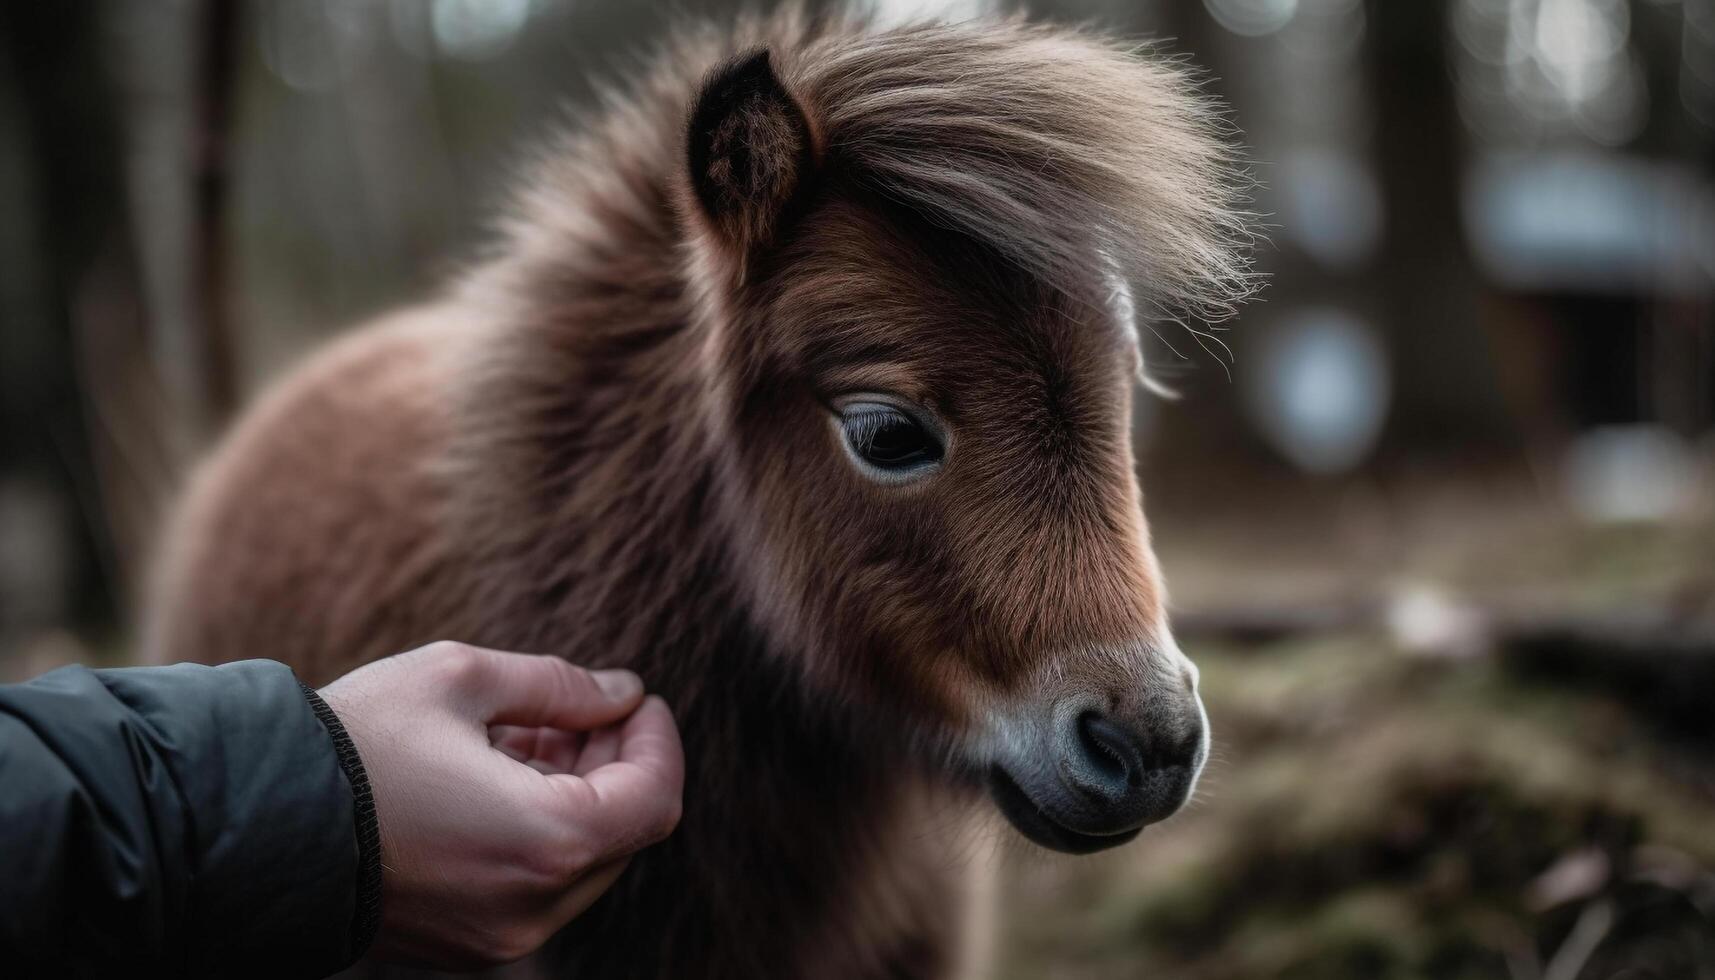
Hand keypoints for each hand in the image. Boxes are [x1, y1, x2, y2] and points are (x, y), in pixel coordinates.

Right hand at [319, 641, 683, 967]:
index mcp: (546, 843)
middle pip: (624, 832)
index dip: (657, 739)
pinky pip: (534, 886)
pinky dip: (539, 831)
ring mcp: (499, 938)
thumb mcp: (461, 680)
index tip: (636, 697)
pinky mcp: (466, 947)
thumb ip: (561, 686)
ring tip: (527, 734)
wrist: (246, 824)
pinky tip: (496, 776)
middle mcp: (534, 908)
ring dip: (577, 794)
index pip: (655, 797)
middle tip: (579, 709)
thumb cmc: (354, 743)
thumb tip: (623, 694)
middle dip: (615, 763)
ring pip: (581, 861)